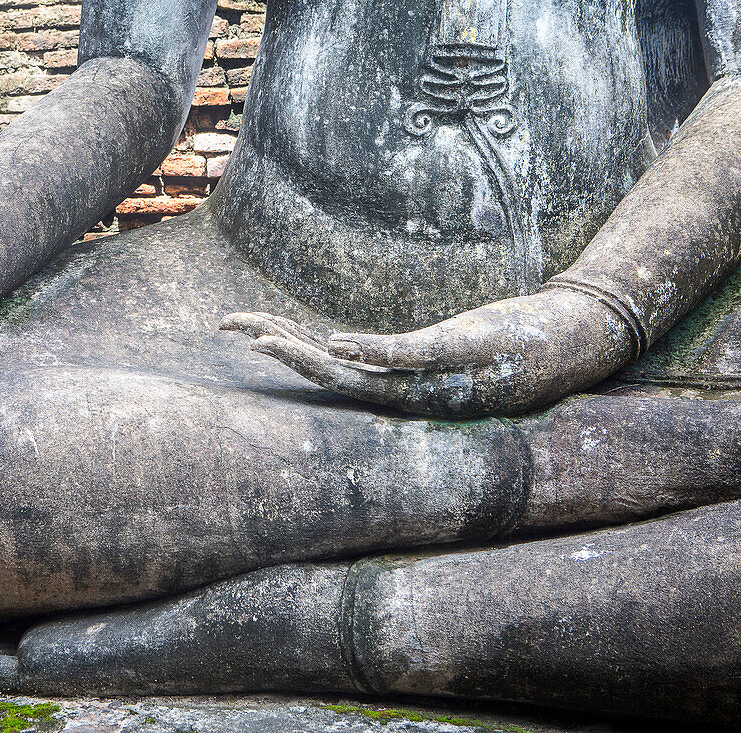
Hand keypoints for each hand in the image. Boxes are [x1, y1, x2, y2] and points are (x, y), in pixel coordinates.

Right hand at [221, 289, 634, 417]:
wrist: (571, 342)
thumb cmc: (501, 344)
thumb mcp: (436, 350)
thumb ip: (392, 354)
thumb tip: (342, 343)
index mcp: (399, 388)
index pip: (327, 372)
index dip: (282, 351)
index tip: (242, 329)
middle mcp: (410, 394)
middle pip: (330, 378)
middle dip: (279, 351)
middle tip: (233, 326)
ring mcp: (434, 379)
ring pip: (359, 375)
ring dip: (309, 359)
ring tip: (265, 338)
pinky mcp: (462, 353)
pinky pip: (408, 358)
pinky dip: (370, 354)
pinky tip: (336, 345)